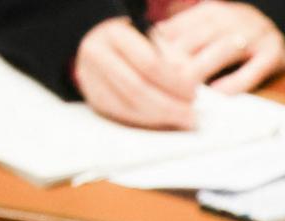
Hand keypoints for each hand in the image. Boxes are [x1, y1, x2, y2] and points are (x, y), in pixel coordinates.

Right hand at [75, 17, 197, 128]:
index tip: (193, 95)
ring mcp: (91, 78)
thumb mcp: (155, 41)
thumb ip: (173, 61)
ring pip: (128, 107)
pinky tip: (166, 123)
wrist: (101, 43)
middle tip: (192, 117)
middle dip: (169, 107)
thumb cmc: (137, 42)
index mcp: (115, 34)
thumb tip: (191, 89)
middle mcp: (97, 54)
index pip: (149, 64)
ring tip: (184, 121)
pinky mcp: (94, 98)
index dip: (174, 84)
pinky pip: (123, 117)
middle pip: (137, 89)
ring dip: (161, 119)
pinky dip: (148, 123)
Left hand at [151, 1, 284, 93]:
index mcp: (210, 11)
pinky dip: (235, 82)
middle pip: (197, 41)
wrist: (278, 33)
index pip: (178, 28)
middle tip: (160, 84)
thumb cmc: (235, 36)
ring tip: (185, 91)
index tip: (144, 67)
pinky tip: (219, 95)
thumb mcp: (207, 28)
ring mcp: (255, 35)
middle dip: (177, 62)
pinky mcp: (274, 54)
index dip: (160, 49)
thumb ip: (182, 36)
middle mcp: (231, 19)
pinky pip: (252, 70)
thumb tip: (147, 46)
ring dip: (202, 72)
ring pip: (222, 53)